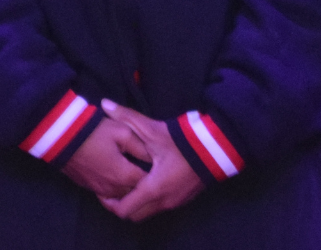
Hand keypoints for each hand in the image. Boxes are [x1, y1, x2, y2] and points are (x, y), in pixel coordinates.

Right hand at [61, 115, 151, 198]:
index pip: (147, 182)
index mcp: (124, 175)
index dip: (154, 174)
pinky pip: (108, 195)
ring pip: (121, 195)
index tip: (158, 166)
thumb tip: (153, 157)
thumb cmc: (95, 132)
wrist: (62, 137)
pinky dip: (115, 190)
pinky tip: (116, 177)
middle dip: (142, 183)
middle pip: (135, 192)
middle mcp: (113, 188)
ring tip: (132, 173)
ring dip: (128, 187)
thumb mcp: (122, 132)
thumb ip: (140, 146)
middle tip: (147, 170)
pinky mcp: (89, 188)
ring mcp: (100, 190)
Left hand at [97, 101, 205, 221]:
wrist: (217, 148)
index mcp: (152, 189)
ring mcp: (175, 203)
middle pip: (134, 215)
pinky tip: (147, 181)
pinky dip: (150, 200)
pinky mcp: (183, 199)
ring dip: (137, 202)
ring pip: (148, 212)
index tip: (103, 189)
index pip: (124, 210)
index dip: (109, 203)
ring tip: (128, 183)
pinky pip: (160, 207)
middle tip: (114, 187)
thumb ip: (127, 117)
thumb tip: (105, 104)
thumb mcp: (153, 129)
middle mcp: (163, 201)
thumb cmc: (182, 142)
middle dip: (121, 204)